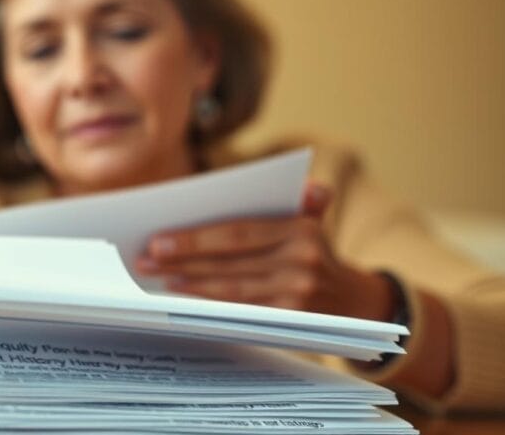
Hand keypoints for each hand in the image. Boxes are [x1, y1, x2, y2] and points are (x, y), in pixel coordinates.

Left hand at [136, 183, 394, 319]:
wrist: (357, 304)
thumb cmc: (316, 253)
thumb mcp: (314, 221)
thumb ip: (302, 200)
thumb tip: (309, 184)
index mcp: (301, 228)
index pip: (237, 232)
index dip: (195, 237)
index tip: (158, 238)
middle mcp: (302, 260)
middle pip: (228, 260)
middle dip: (182, 260)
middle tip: (146, 259)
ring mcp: (298, 293)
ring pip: (231, 289)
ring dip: (189, 284)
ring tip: (157, 278)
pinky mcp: (292, 319)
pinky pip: (242, 310)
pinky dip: (210, 304)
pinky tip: (185, 297)